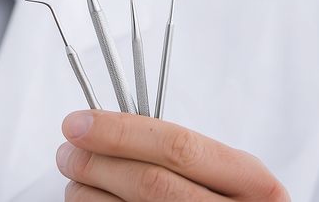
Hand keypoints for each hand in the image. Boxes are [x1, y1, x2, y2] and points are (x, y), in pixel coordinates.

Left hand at [56, 110, 289, 200]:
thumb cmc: (223, 201)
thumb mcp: (222, 173)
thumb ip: (174, 151)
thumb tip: (99, 128)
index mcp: (252, 182)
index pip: (177, 147)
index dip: (120, 132)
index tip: (78, 124)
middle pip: (149, 183)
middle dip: (96, 163)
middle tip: (67, 153)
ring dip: (87, 192)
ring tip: (75, 180)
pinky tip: (88, 201)